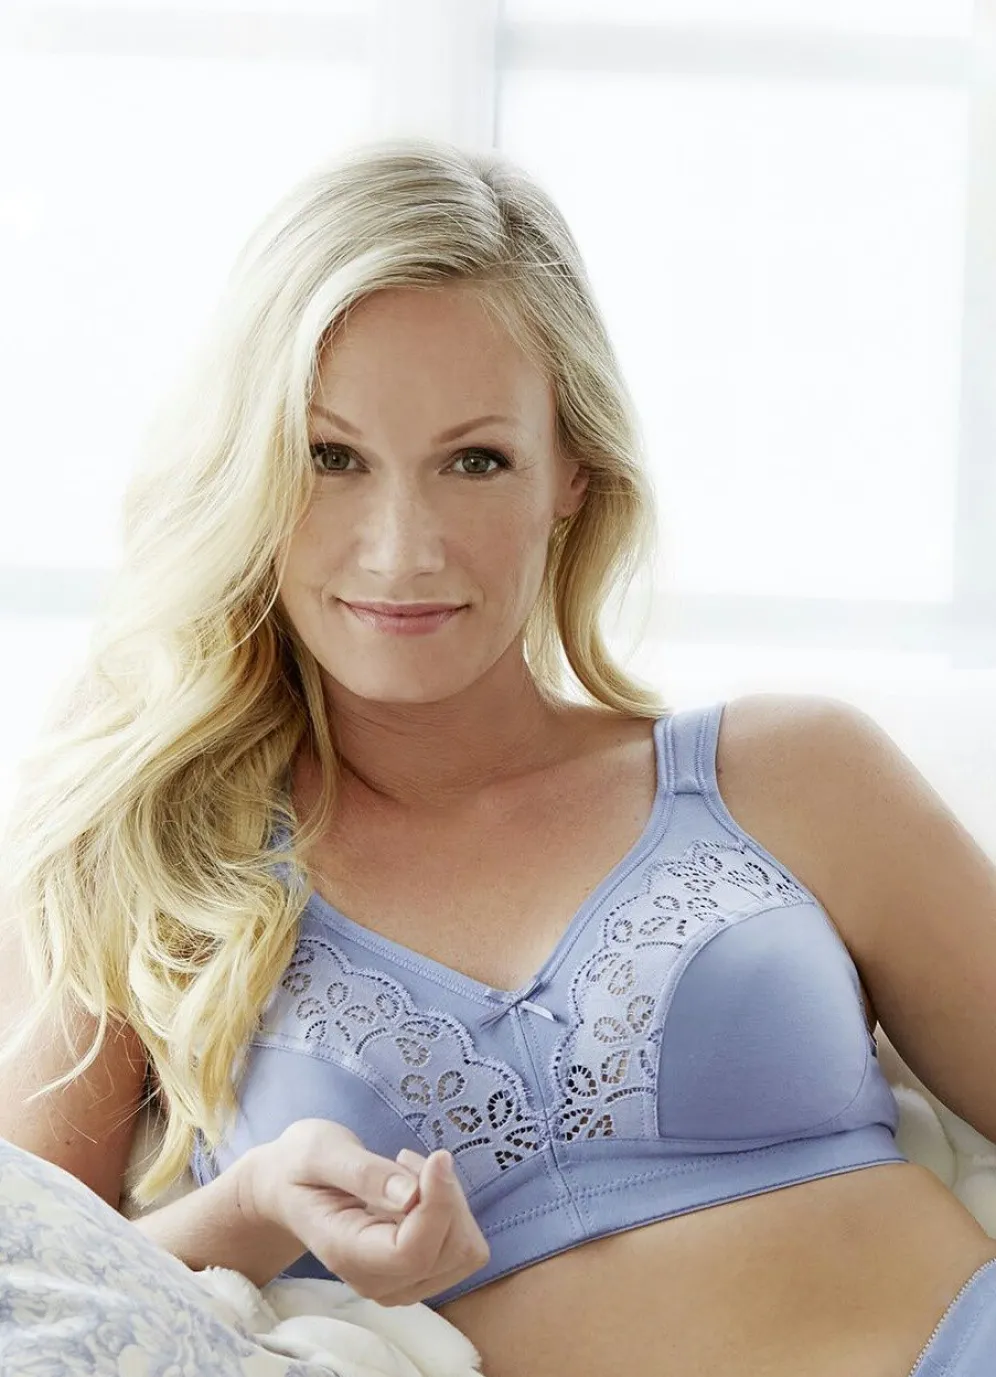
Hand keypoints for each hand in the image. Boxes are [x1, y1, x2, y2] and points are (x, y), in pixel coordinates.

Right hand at [245, 1119, 489, 1305]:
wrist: (288, 1191)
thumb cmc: (299, 1166)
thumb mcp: (320, 1151)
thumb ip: (364, 1172)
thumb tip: (413, 1196)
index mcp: (346, 1252)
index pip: (414, 1252)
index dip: (439, 1205)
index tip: (436, 1157)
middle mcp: (376, 1281)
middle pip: (450, 1251)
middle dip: (445, 1196)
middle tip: (407, 1159)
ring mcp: (398, 1284)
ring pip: (465, 1251)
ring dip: (450, 1202)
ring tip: (407, 1172)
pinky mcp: (415, 1273)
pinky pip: (462, 1247)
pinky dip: (451, 1211)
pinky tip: (416, 1189)